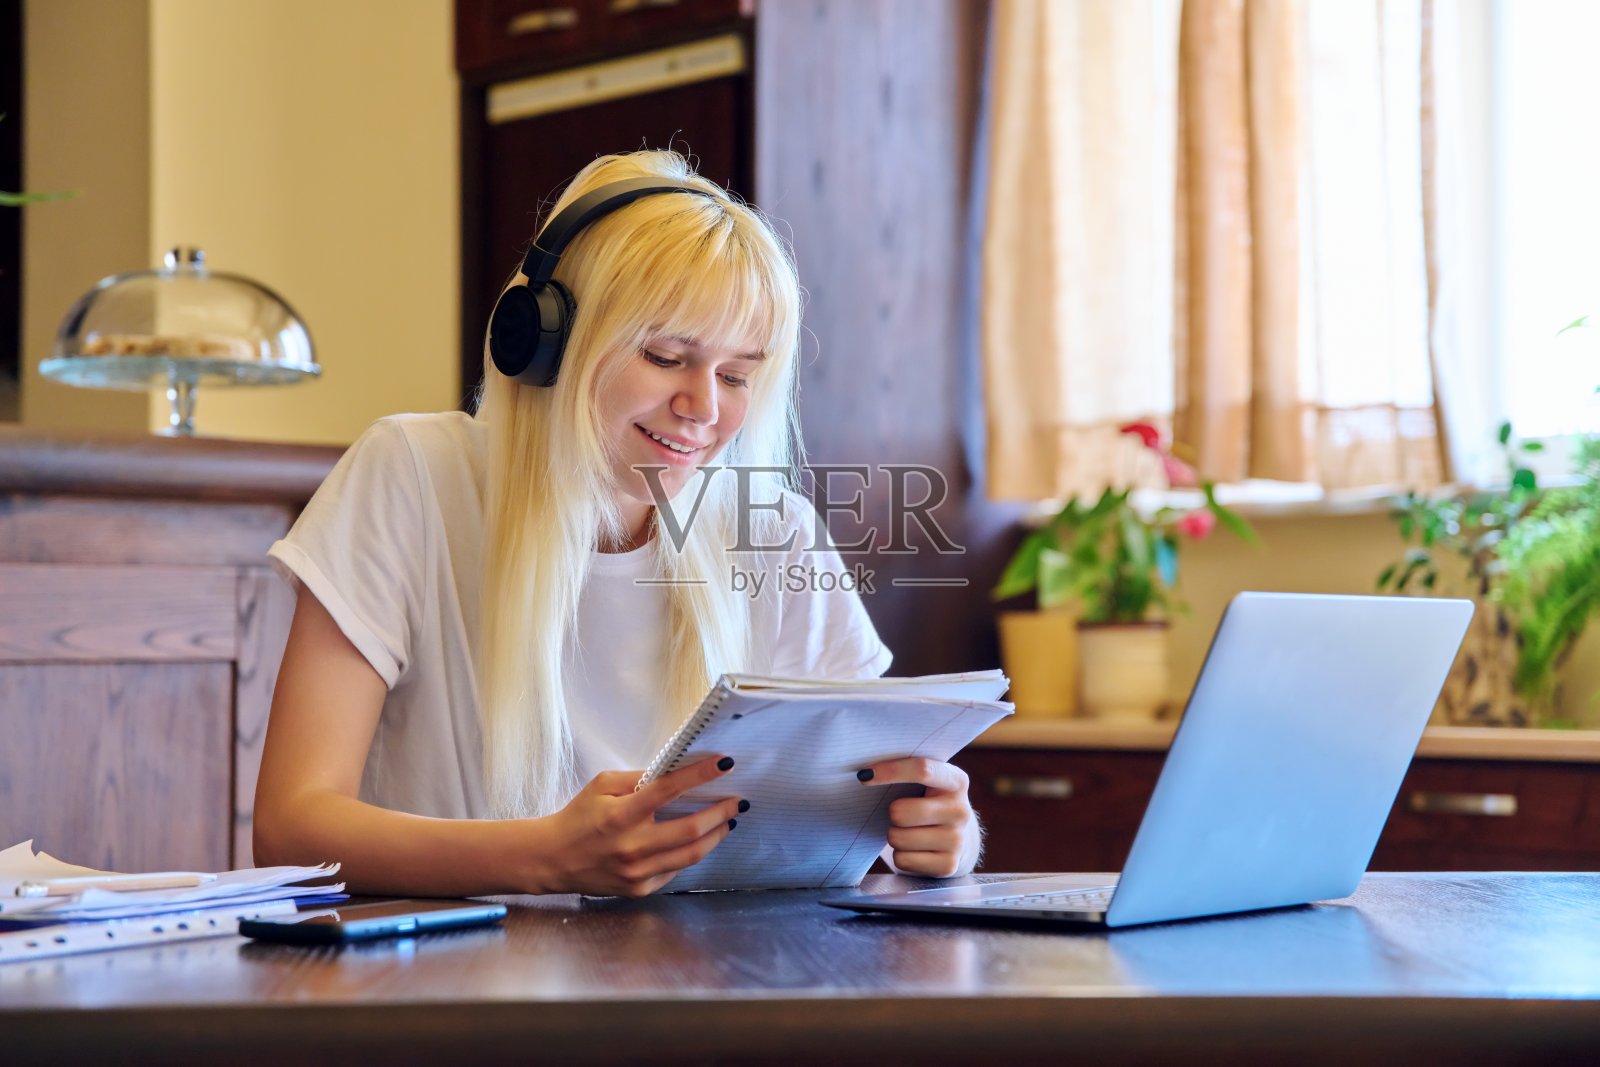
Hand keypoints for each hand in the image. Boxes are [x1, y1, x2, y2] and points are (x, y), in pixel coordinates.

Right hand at [529, 756, 742, 896]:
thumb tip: (676, 771)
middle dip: (720, 812)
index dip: (700, 775)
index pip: (669, 789)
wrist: (553, 859)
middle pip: (691, 830)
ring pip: (691, 855)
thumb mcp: (601, 785)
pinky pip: (675, 871)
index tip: (724, 764)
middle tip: (737, 800)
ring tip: (727, 821)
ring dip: (715, 836)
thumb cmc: (579, 816)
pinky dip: (690, 854)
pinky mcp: (639, 889)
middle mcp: (631, 846)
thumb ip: (638, 778)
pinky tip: (698, 841)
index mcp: (621, 814)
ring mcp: (637, 872)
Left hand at [859, 757, 981, 877]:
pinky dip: (900, 855)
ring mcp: (956, 840)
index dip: (890, 771)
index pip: (922, 770)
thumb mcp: (928, 783)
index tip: (865, 775)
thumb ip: (905, 771)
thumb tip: (866, 773)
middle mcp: (960, 811)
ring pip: (898, 838)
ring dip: (894, 835)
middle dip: (891, 813)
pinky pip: (902, 860)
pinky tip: (914, 849)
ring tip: (909, 831)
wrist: (956, 839)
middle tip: (899, 813)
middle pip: (900, 812)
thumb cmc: (928, 802)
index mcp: (956, 781)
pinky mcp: (948, 865)